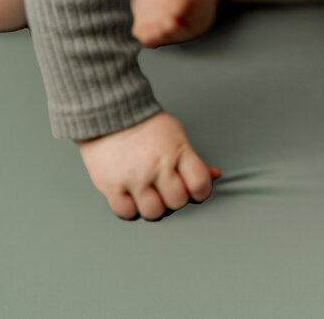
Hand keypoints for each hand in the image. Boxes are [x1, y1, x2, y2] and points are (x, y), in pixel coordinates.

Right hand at [76, 110, 221, 218]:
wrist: (110, 111)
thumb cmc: (144, 123)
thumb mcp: (175, 134)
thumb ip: (193, 159)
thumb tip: (213, 174)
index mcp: (177, 151)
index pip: (199, 183)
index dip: (200, 192)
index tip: (194, 191)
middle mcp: (157, 165)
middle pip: (177, 201)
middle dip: (174, 198)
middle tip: (166, 189)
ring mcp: (134, 177)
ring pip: (153, 211)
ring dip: (152, 206)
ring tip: (148, 193)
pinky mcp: (112, 185)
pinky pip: (126, 212)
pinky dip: (130, 209)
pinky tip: (130, 196)